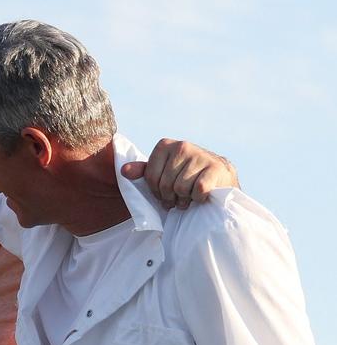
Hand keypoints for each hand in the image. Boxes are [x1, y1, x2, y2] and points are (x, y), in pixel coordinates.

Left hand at [121, 138, 238, 208]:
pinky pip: (198, 190)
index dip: (156, 191)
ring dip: (185, 198)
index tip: (164, 192)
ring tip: (189, 196)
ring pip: (181, 188)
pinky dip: (199, 198)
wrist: (220, 178)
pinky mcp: (215, 168)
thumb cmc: (186, 176)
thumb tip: (124, 171)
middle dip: (171, 197)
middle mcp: (182, 146)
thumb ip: (143, 171)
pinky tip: (202, 195)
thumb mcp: (162, 172)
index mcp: (165, 145)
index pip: (150, 178)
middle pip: (165, 184)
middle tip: (178, 197)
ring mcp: (200, 155)